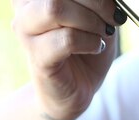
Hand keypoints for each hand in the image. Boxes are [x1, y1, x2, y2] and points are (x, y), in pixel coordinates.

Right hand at [12, 0, 126, 119]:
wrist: (75, 92)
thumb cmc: (85, 51)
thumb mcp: (96, 17)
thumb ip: (96, 1)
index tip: (113, 5)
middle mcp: (25, 7)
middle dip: (96, 2)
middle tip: (114, 18)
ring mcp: (26, 31)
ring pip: (56, 8)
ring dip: (90, 21)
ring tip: (103, 34)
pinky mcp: (37, 56)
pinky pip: (66, 39)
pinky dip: (89, 42)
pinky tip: (97, 47)